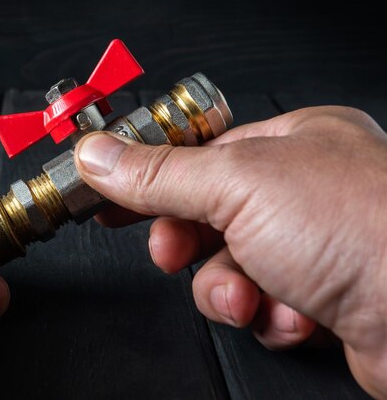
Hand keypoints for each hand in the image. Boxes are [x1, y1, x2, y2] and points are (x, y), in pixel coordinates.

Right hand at [74, 106, 386, 397]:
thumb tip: (100, 157)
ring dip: (230, 289)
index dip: (148, 174)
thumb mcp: (239, 184)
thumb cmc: (366, 230)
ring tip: (255, 295)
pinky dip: (268, 317)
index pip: (197, 154)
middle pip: (207, 217)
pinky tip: (298, 315)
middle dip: (190, 245)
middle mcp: (305, 194)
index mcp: (293, 144)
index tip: (106, 192)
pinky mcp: (319, 300)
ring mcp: (313, 249)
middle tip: (176, 251)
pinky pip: (260, 308)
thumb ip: (161, 173)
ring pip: (227, 270)